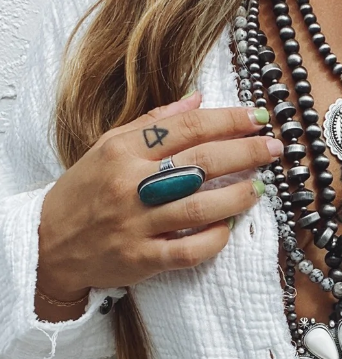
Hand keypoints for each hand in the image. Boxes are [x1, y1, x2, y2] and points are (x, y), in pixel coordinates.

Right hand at [37, 91, 282, 299]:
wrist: (49, 243)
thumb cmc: (85, 190)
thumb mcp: (109, 146)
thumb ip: (154, 122)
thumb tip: (199, 99)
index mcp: (123, 150)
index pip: (186, 127)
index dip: (228, 120)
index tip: (258, 117)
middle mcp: (130, 184)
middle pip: (200, 162)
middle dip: (246, 151)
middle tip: (274, 148)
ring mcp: (136, 224)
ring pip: (199, 207)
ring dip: (238, 196)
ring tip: (260, 187)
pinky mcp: (142, 259)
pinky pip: (188, 250)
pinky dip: (215, 239)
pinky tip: (230, 227)